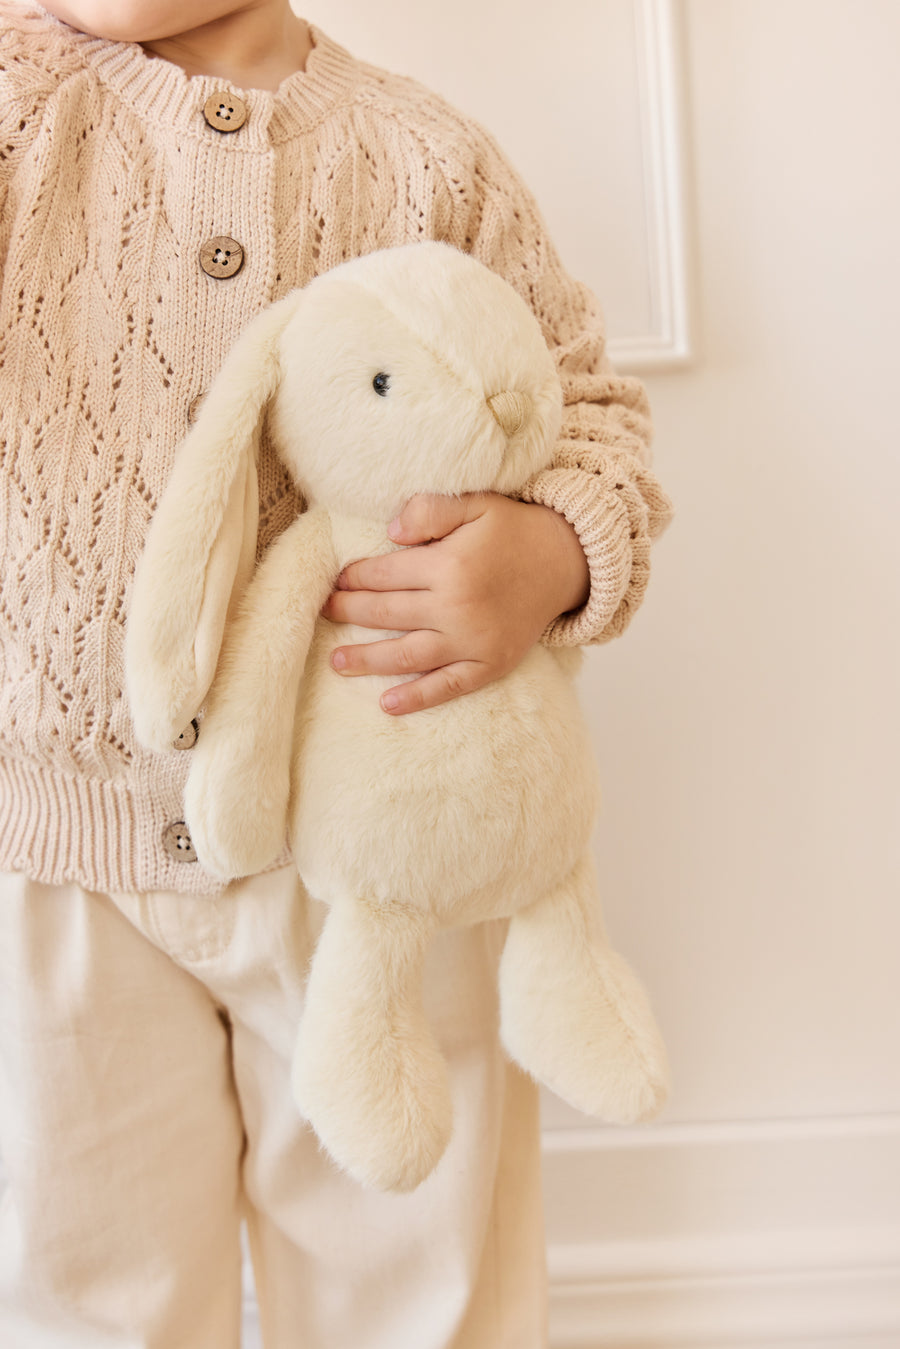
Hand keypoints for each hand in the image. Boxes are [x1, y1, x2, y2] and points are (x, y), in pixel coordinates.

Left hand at [321, 492, 589, 714]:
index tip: (335, 580)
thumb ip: (431, 509)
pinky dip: (418, 698)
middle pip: (388, 613)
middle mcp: (457, 607)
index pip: (385, 574)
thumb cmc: (514, 531)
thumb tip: (390, 532)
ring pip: (408, 655)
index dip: (355, 577)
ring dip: (368, 660)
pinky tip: (388, 703)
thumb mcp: (477, 503)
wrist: (566, 563)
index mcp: (450, 565)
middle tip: (324, 613)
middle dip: (350, 613)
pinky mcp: (490, 665)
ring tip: (336, 662)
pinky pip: (448, 686)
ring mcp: (473, 641)